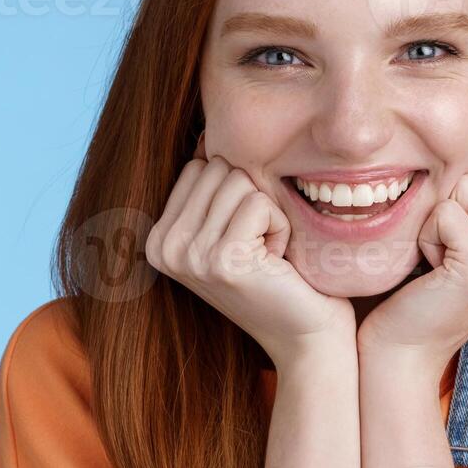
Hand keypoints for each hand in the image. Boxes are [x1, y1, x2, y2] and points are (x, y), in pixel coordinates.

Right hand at [146, 147, 353, 360]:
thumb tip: (204, 132)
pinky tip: (278, 263)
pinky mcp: (222, 260)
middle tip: (261, 249)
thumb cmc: (281, 276)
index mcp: (159, 238)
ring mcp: (189, 256)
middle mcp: (164, 248)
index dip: (238, 192)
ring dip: (271, 215)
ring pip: (240, 182)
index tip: (246, 239)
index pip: (200, 165)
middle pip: (220, 168)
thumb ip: (213, 187)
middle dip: (254, 200)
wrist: (308, 336)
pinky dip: (282, 227)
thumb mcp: (234, 228)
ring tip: (269, 256)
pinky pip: (260, 203)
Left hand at [359, 134, 467, 366]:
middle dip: (450, 208)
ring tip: (440, 261)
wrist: (407, 347)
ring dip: (436, 222)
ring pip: (464, 189)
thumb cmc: (431, 286)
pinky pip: (446, 213)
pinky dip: (426, 237)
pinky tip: (432, 270)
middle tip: (447, 255)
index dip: (466, 198)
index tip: (460, 244)